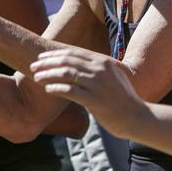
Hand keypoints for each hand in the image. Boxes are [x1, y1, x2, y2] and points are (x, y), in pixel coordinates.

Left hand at [30, 48, 148, 136]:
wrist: (138, 117)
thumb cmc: (123, 100)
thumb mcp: (113, 79)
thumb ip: (98, 71)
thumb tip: (78, 68)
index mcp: (103, 62)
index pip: (74, 53)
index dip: (55, 54)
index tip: (41, 57)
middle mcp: (100, 70)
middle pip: (67, 61)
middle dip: (47, 62)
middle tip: (33, 66)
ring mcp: (98, 85)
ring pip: (66, 74)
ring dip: (48, 74)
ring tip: (36, 78)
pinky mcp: (95, 100)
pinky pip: (70, 91)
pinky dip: (56, 88)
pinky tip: (47, 90)